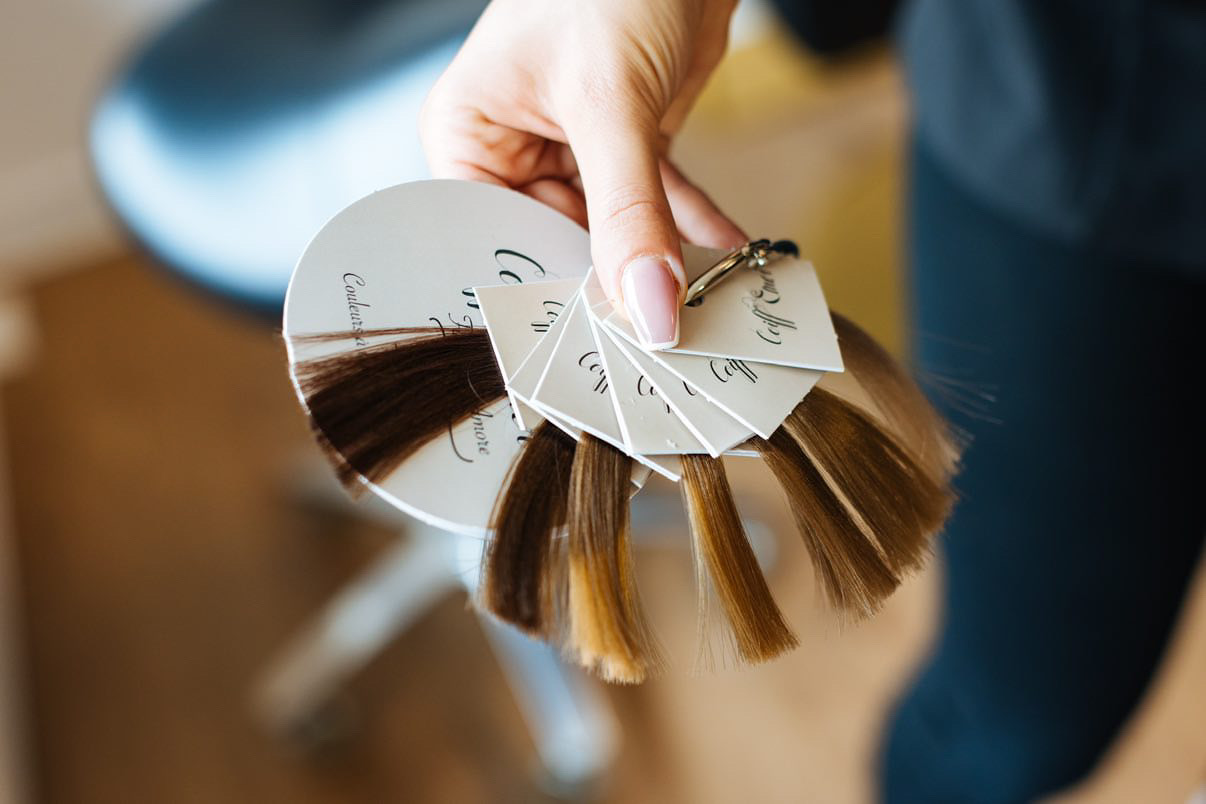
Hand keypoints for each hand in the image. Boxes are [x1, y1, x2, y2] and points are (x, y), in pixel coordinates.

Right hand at [420, 0, 745, 347]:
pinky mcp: (628, 143)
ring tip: (697, 306)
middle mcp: (512, 150)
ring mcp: (572, 150)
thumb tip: (646, 307)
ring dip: (657, 261)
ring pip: (612, 232)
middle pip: (555, 247)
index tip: (583, 349)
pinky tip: (723, 252)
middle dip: (608, 286)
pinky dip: (690, 224)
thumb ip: (629, 212)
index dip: (535, 296)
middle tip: (652, 339)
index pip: (490, 243)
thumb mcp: (610, 101)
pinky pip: (656, 202)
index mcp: (467, 138)